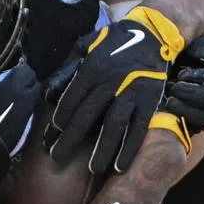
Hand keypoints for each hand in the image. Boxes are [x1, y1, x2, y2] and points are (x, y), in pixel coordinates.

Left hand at [44, 6, 185, 173]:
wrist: (153, 34)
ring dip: (102, 149)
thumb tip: (52, 87)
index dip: (60, 119)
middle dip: (70, 138)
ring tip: (92, 168)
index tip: (51, 135)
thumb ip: (71, 64)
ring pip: (113, 125)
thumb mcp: (88, 44)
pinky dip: (130, 148)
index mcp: (92, 68)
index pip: (72, 99)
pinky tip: (120, 164)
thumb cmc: (116, 40)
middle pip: (87, 115)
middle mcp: (110, 82)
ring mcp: (131, 93)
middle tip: (57, 157)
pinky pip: (138, 128)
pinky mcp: (149, 101)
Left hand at [162, 35, 203, 131]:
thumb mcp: (188, 46)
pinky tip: (169, 110)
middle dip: (196, 94)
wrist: (162, 72)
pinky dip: (185, 118)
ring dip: (190, 109)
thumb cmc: (178, 55)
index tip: (183, 74)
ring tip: (170, 100)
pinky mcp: (203, 123)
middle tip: (174, 87)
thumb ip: (203, 49)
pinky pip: (201, 127)